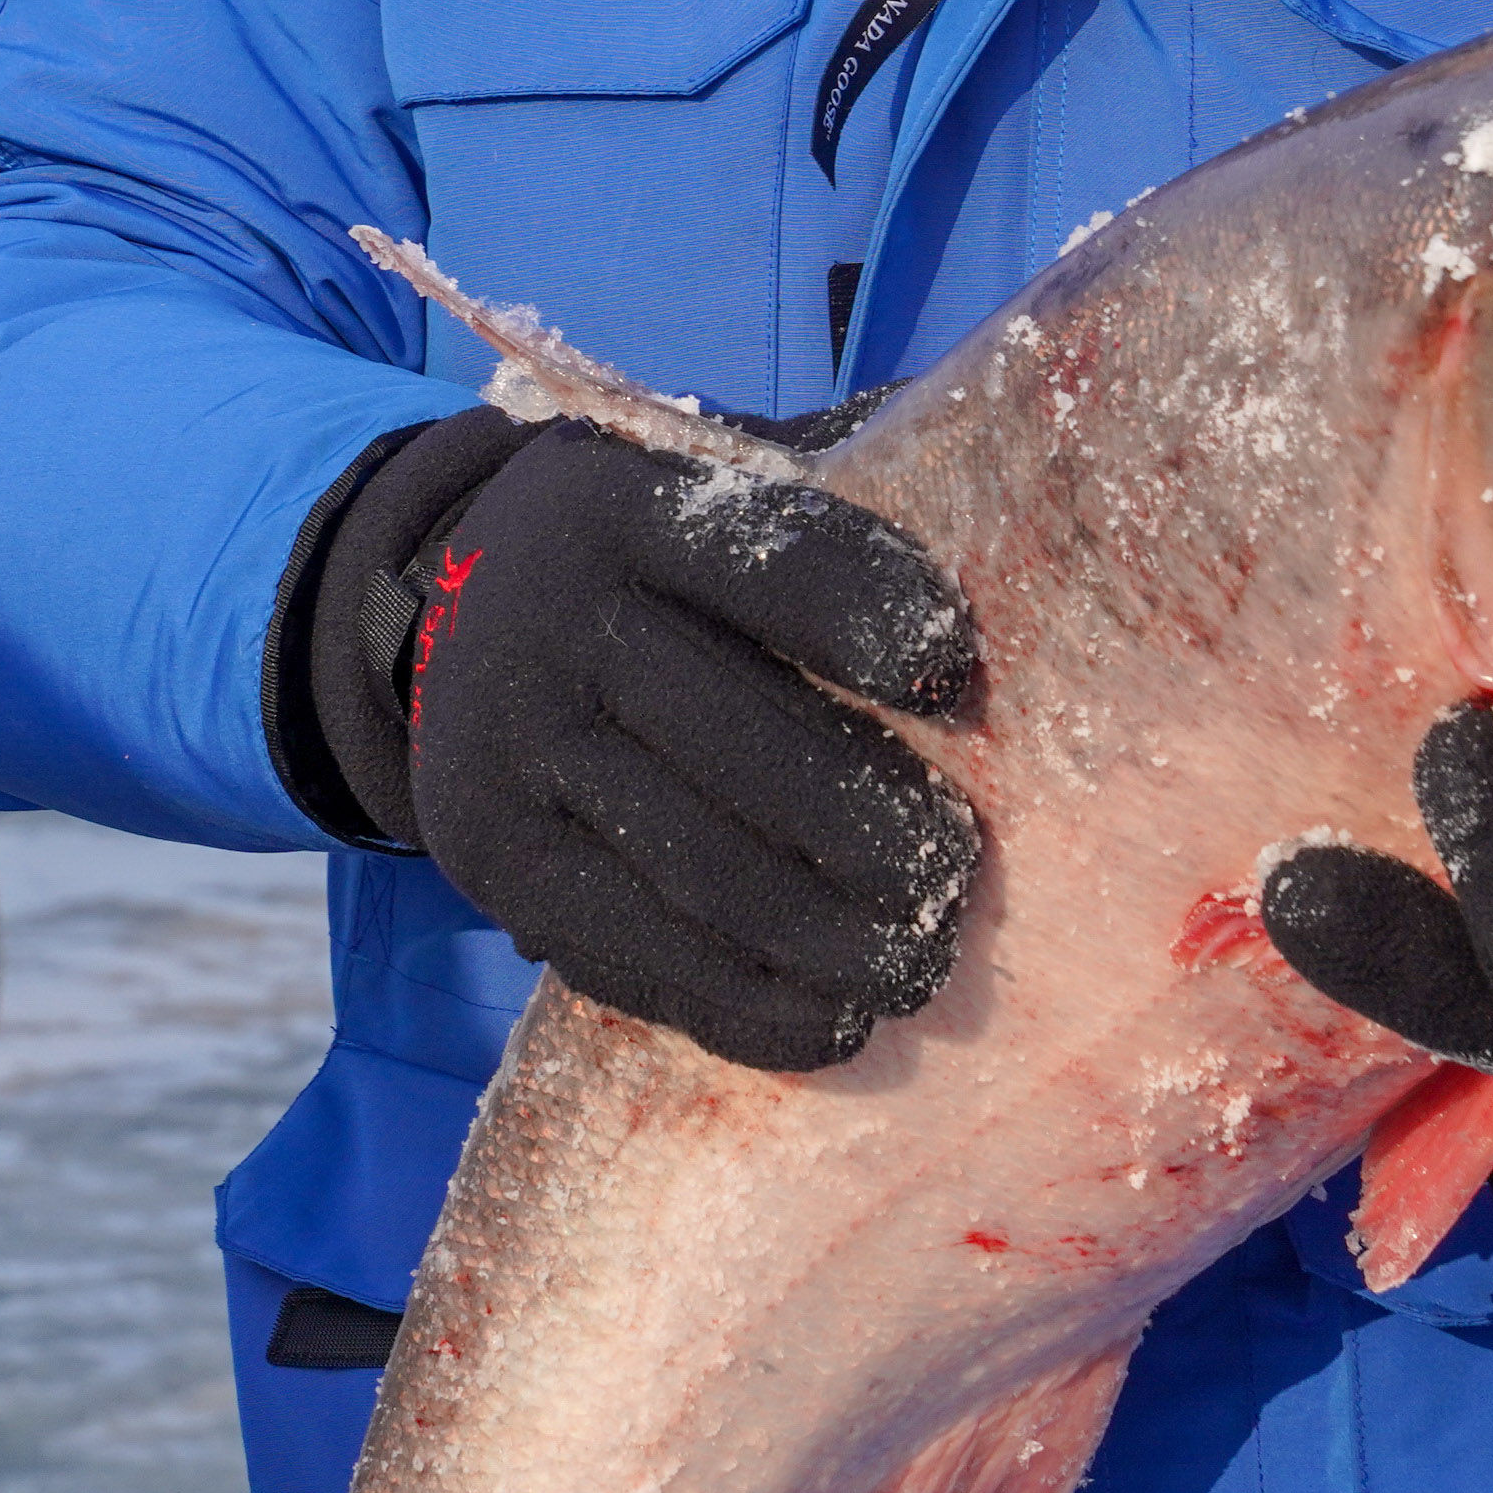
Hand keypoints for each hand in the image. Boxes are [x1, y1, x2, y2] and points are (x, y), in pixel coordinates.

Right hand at [280, 412, 984, 1072]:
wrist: (450, 591)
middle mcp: (548, 625)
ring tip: (919, 965)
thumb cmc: (652, 545)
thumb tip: (1042, 470)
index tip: (956, 681)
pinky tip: (832, 1021)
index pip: (769, 566)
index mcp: (622, 508)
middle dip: (870, 827)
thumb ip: (849, 477)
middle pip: (740, 744)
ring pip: (694, 870)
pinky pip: (630, 956)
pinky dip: (744, 1006)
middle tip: (957, 876)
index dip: (876, 625)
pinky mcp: (486, 862)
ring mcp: (504, 754)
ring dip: (827, 939)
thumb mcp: (713, 476)